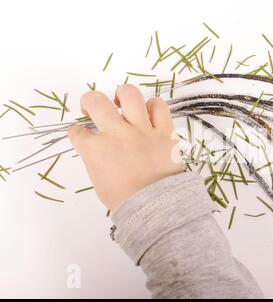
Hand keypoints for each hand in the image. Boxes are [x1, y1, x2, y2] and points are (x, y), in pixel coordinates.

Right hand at [68, 85, 182, 211]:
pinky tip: (149, 114)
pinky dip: (153, 107)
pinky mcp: (165, 132)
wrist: (158, 207)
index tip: (82, 136)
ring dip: (123, 95)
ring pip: (130, 94)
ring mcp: (142, 130)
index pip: (78, 132)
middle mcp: (117, 134)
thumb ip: (95, 160)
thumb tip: (96, 148)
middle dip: (89, 102)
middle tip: (94, 110)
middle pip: (95, 101)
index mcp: (96, 150)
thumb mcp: (100, 182)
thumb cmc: (126, 200)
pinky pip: (159, 106)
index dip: (78, 133)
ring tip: (123, 103)